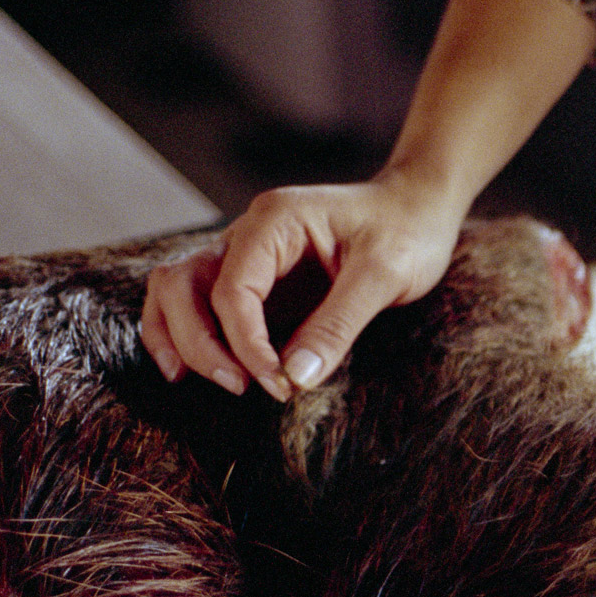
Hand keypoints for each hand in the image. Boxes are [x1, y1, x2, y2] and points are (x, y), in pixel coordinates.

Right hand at [141, 170, 468, 398]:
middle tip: (241, 387)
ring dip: (180, 336)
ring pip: (177, 289)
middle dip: (200, 342)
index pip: (232, 289)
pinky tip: (202, 368)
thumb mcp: (384, 275)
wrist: (418, 209)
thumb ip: (339, 324)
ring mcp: (246, 254)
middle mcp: (248, 233)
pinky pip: (200, 302)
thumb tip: (296, 377)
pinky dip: (191, 333)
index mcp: (274, 220)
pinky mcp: (256, 279)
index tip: (278, 383)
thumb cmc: (407, 231)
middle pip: (183, 284)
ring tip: (206, 380)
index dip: (245, 344)